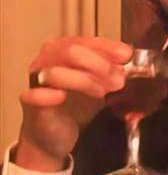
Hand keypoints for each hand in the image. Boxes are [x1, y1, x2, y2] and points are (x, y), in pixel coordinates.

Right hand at [15, 37, 131, 171]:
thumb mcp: (100, 84)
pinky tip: (61, 96)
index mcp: (65, 50)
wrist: (56, 134)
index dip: (107, 47)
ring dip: (83, 80)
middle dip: (99, 65)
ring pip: (56, 71)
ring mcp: (38, 81)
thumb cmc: (77, 104)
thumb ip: (112, 70)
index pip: (85, 40)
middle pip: (71, 51)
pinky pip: (34, 95)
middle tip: (118, 81)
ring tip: (102, 92)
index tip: (126, 55)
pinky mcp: (31, 104)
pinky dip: (47, 94)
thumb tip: (129, 60)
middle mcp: (48, 60)